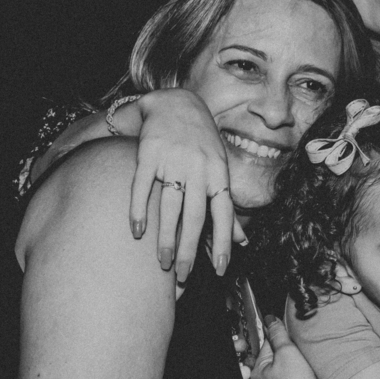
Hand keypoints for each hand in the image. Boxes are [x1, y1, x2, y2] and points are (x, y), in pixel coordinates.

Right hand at [125, 88, 245, 281]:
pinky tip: (137, 232)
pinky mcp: (149, 153)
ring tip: (161, 263)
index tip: (219, 269)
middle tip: (182, 276)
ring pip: (170, 206)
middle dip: (189, 249)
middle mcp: (199, 168)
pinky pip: (142, 186)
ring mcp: (174, 160)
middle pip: (195, 215)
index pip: (223, 214)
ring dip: (165, 238)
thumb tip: (242, 241)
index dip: (222, 242)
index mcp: (219, 174)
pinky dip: (139, 210)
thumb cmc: (202, 143)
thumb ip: (227, 207)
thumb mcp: (220, 170)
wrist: (176, 103)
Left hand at [250, 315, 326, 378]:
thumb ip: (279, 334)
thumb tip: (270, 319)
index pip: (267, 345)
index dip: (280, 337)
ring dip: (294, 373)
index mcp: (258, 372)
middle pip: (276, 363)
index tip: (290, 334)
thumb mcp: (287, 352)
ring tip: (305, 371)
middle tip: (301, 353)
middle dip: (288, 356)